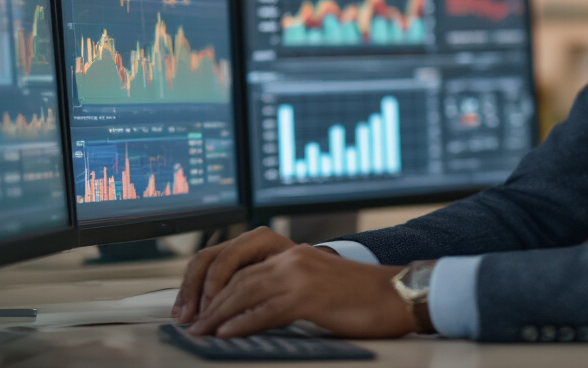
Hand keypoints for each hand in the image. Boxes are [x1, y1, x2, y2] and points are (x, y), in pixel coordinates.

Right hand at [173, 226, 301, 323]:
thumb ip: (262, 297)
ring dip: (188, 292)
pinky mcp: (225, 263)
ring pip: (199, 265)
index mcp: (261, 239)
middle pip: (207, 258)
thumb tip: (234, 318)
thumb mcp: (287, 285)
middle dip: (195, 289)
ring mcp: (232, 249)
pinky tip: (184, 309)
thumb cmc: (301, 278)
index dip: (214, 283)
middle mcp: (243, 240)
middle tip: (191, 315)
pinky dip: (191, 292)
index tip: (210, 308)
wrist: (309, 272)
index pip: (228, 257)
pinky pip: (201, 273)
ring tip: (183, 316)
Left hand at [184, 244, 413, 338]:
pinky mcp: (308, 297)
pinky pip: (265, 310)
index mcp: (293, 254)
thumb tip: (251, 310)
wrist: (396, 294)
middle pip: (235, 275)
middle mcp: (292, 258)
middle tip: (191, 322)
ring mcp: (300, 275)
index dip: (212, 283)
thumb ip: (287, 288)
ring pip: (244, 290)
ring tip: (201, 330)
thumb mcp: (318, 284)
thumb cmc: (361, 297)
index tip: (197, 305)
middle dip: (207, 300)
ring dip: (217, 313)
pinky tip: (227, 333)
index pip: (239, 262)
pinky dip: (242, 323)